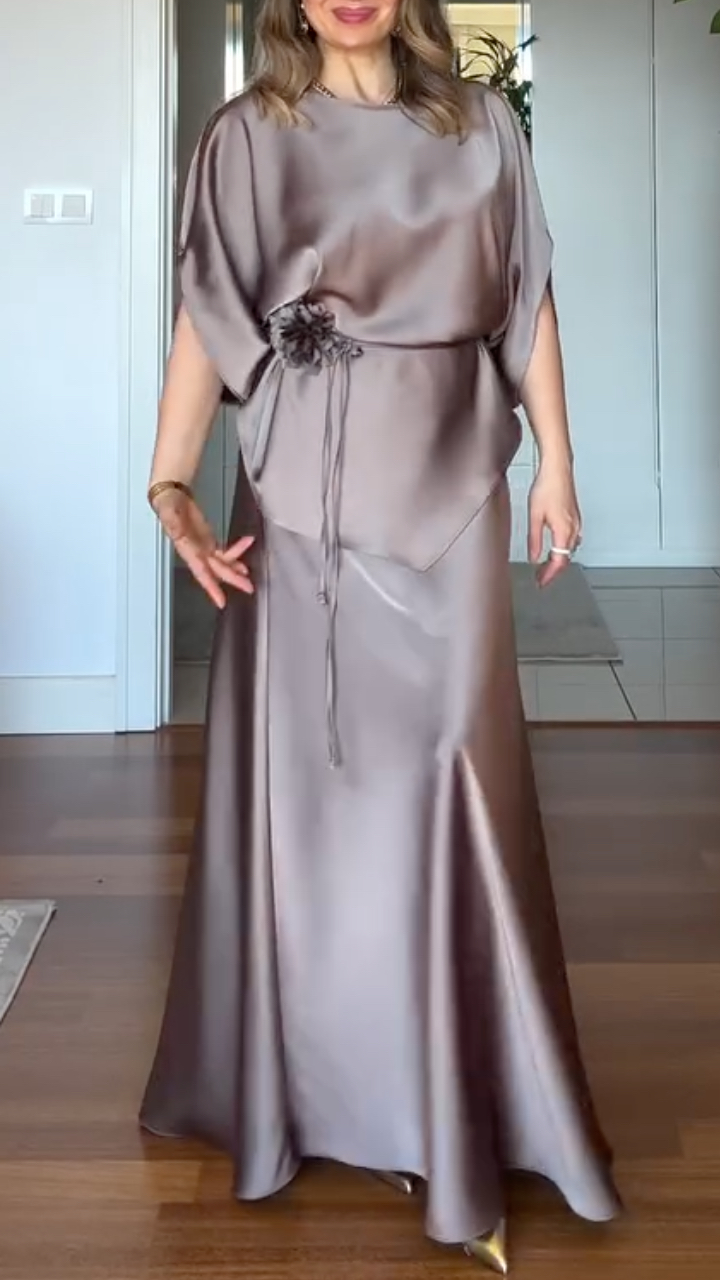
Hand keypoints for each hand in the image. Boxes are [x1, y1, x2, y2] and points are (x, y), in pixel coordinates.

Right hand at [151, 488, 253, 607]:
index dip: (211, 587)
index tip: (221, 601)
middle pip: (216, 570)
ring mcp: (203, 548)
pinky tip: (247, 542)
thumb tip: (176, 531)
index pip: (200, 571)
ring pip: (222, 563)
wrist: (171, 496)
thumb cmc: (168, 504)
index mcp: (186, 548)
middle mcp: (196, 552)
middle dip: (232, 579)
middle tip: (249, 587)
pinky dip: (237, 550)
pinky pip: (224, 551)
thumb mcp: (168, 510)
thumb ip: (172, 521)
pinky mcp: (209, 541)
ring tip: (248, 572)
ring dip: (236, 568)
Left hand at [528, 461, 581, 587]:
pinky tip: (556, 548)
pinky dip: (563, 549)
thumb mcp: (535, 516)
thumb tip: (534, 557)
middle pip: (566, 558)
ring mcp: (576, 523)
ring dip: (559, 560)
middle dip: (553, 571)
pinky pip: (571, 540)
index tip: (541, 582)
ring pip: (570, 550)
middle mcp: (573, 529)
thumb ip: (534, 540)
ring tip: (546, 566)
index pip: (559, 562)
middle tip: (541, 578)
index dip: (550, 575)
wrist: (558, 469)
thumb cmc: (547, 487)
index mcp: (564, 531)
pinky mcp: (575, 517)